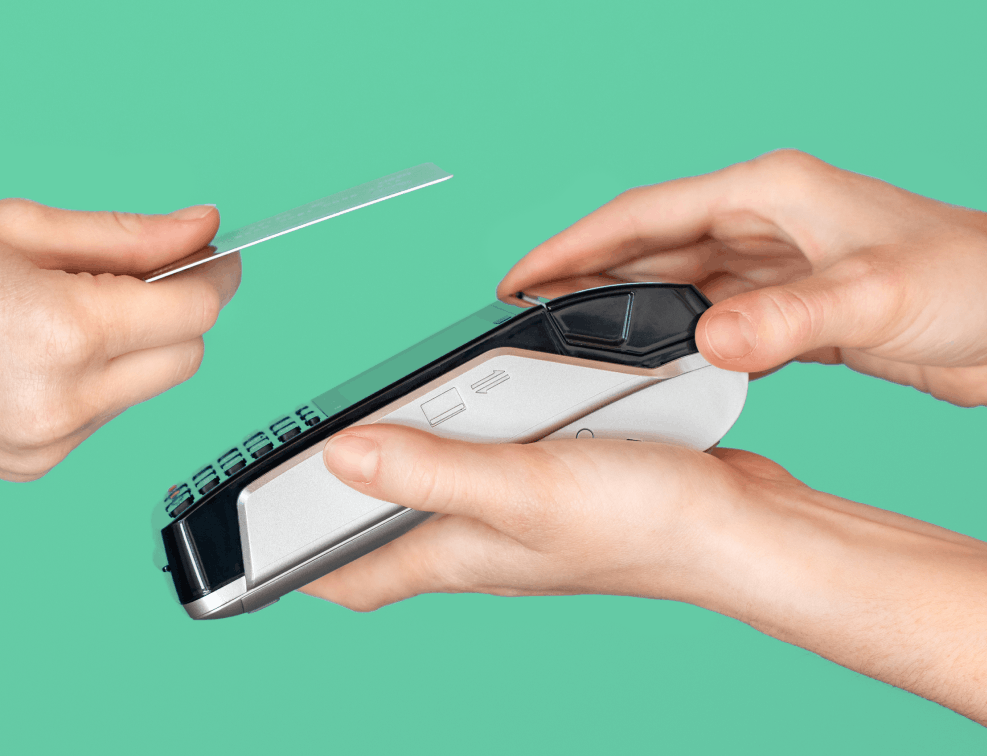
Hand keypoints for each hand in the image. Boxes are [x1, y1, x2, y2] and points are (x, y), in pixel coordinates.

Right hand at [0, 200, 238, 478]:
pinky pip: (98, 418)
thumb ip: (128, 235)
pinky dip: (91, 382)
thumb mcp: (19, 227)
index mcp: (67, 330)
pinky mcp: (31, 468)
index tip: (215, 251)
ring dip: (130, 347)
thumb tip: (202, 229)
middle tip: (140, 270)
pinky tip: (31, 351)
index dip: (217, 274)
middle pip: (185, 357)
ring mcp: (49, 444)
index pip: (197, 310)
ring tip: (56, 308)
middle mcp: (67, 401)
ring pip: (142, 390)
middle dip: (179, 310)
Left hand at [306, 425, 986, 745]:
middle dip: (331, 513)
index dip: (293, 565)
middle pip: (381, 539)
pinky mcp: (551, 488)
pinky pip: (483, 468)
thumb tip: (338, 460)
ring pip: (432, 499)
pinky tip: (466, 408)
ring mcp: (515, 517)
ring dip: (392, 470)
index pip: (351, 578)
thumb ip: (429, 472)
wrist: (740, 526)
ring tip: (360, 431)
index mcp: (458, 554)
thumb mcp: (522, 488)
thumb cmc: (644, 520)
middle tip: (293, 468)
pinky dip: (457, 441)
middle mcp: (478, 542)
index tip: (246, 544)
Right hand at [497, 150, 986, 414]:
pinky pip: (712, 317)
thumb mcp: (877, 297)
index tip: (523, 274)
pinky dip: (675, 338)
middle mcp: (768, 221)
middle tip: (528, 315)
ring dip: (626, 309)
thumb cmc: (976, 285)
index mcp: (772, 193)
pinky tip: (651, 363)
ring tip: (572, 342)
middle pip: (651, 246)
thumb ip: (786, 321)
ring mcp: (778, 264)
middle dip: (586, 276)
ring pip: (677, 283)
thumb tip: (707, 341)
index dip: (576, 244)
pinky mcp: (794, 307)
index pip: (647, 213)